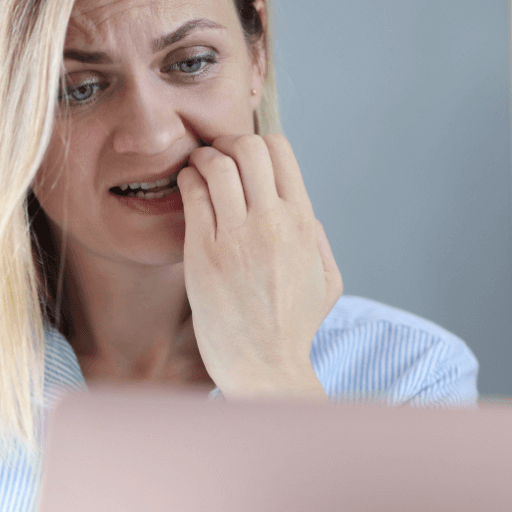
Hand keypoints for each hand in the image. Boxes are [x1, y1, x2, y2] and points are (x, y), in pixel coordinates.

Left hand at [177, 134, 342, 397]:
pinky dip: (186, 181)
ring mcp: (236, 238)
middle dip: (226, 143)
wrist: (265, 368)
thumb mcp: (327, 279)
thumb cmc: (294, 329)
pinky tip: (185, 188)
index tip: (241, 156)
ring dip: (201, 158)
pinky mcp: (203, 255)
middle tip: (215, 156)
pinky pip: (192, 196)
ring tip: (195, 169)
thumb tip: (304, 211)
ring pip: (216, 166)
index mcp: (303, 223)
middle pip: (247, 147)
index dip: (256, 143)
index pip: (279, 151)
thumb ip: (318, 239)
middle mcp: (272, 224)